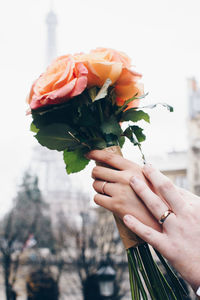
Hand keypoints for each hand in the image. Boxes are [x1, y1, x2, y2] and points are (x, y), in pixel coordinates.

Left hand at [88, 150, 160, 232]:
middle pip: (97, 171)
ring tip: (107, 190)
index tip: (88, 154)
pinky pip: (97, 198)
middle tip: (99, 177)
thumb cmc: (155, 196)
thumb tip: (113, 165)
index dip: (96, 153)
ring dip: (98, 187)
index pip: (109, 157)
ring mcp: (119, 192)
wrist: (162, 217)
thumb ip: (131, 171)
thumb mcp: (147, 177)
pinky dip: (99, 198)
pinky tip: (106, 200)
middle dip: (95, 174)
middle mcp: (125, 178)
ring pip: (96, 185)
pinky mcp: (116, 206)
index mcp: (133, 168)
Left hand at [123, 164, 199, 291]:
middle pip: (166, 190)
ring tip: (131, 181)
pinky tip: (125, 217)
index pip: (173, 188)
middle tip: (141, 167)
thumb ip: (188, 203)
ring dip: (142, 191)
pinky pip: (149, 234)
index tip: (149, 167)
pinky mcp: (169, 248)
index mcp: (193, 208)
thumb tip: (175, 191)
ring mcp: (176, 231)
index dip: (158, 176)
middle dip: (152, 176)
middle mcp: (185, 216)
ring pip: (156, 206)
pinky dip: (136, 225)